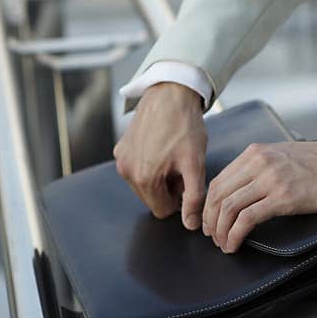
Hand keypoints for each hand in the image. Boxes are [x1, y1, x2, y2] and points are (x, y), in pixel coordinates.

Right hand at [114, 82, 206, 229]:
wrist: (171, 93)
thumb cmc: (185, 127)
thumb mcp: (195, 165)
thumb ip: (193, 198)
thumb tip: (191, 224)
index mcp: (143, 178)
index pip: (162, 211)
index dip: (179, 199)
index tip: (187, 181)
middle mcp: (126, 170)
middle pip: (152, 197)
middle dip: (169, 188)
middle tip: (182, 166)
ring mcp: (121, 158)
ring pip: (145, 183)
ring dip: (160, 176)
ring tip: (173, 155)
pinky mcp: (121, 146)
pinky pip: (138, 166)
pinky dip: (151, 163)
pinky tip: (163, 146)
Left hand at [201, 140, 316, 252]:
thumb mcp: (282, 154)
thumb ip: (259, 167)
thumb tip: (240, 190)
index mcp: (256, 152)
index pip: (219, 180)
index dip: (209, 205)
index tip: (210, 220)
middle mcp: (259, 162)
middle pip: (219, 195)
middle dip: (210, 220)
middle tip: (213, 237)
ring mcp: (270, 180)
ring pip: (229, 208)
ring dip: (221, 231)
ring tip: (223, 244)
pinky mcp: (283, 198)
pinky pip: (247, 219)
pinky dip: (235, 235)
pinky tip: (234, 244)